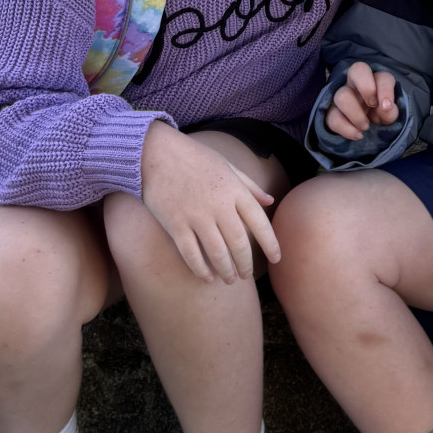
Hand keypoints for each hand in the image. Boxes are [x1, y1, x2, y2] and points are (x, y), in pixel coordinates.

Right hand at [140, 120, 278, 281]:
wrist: (156, 152)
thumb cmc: (195, 158)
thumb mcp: (227, 166)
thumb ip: (249, 186)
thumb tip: (270, 201)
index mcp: (235, 190)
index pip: (260, 222)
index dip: (271, 243)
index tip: (276, 259)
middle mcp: (219, 205)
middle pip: (239, 243)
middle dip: (245, 264)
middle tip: (246, 275)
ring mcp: (196, 216)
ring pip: (217, 253)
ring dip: (226, 271)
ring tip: (230, 279)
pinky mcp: (175, 224)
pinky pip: (191, 253)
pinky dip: (200, 269)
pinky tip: (206, 277)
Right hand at [324, 61, 398, 142]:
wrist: (365, 131)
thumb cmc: (380, 116)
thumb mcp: (389, 115)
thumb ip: (390, 112)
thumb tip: (384, 109)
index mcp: (376, 81)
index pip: (382, 76)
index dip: (385, 90)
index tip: (386, 106)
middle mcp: (357, 83)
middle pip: (357, 70)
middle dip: (366, 88)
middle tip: (373, 105)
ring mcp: (342, 95)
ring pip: (341, 96)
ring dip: (355, 114)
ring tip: (365, 127)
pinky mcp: (331, 112)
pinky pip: (332, 117)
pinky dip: (346, 129)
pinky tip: (357, 135)